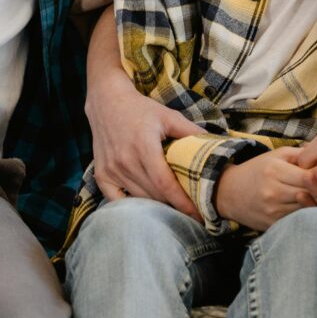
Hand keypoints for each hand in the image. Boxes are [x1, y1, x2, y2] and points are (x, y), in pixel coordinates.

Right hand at [86, 66, 201, 217]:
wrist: (107, 102)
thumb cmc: (141, 109)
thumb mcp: (168, 116)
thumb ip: (191, 131)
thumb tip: (215, 145)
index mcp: (144, 147)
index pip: (165, 184)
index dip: (182, 203)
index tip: (199, 215)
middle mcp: (125, 161)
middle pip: (154, 194)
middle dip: (174, 206)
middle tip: (191, 212)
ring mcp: (111, 169)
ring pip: (139, 198)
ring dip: (156, 206)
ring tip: (173, 209)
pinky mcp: (101, 174)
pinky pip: (117, 200)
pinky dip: (132, 205)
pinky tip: (145, 205)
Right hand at [214, 150, 313, 231]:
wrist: (229, 193)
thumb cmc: (258, 169)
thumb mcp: (277, 155)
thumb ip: (303, 154)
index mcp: (275, 171)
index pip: (310, 177)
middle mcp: (273, 192)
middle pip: (310, 195)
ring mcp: (273, 211)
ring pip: (307, 210)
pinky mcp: (273, 225)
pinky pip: (298, 221)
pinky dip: (309, 215)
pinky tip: (316, 209)